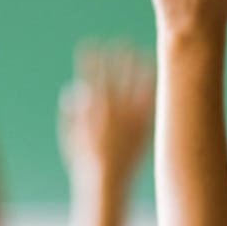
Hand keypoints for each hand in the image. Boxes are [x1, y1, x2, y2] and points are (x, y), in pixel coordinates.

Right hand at [60, 41, 153, 184]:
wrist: (107, 184)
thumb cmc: (85, 163)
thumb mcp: (70, 138)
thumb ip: (71, 113)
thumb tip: (74, 90)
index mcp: (93, 113)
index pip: (91, 78)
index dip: (91, 60)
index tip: (91, 43)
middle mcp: (113, 114)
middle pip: (116, 78)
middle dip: (117, 58)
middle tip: (121, 41)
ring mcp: (130, 121)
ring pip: (136, 88)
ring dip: (138, 69)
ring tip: (144, 52)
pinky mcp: (144, 129)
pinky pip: (150, 104)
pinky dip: (152, 89)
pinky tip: (156, 78)